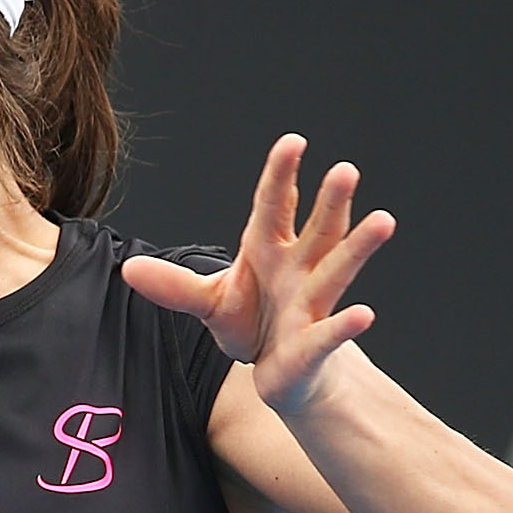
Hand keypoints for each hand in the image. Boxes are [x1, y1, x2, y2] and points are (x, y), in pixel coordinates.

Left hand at [120, 133, 395, 416]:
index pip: (276, 206)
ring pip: (337, 269)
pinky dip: (345, 326)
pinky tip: (364, 316)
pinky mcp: (313, 343)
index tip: (292, 142)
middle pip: (318, 229)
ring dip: (358, 246)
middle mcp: (299, 269)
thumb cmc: (252, 324)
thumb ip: (174, 286)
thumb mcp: (209, 302)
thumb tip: (129, 268)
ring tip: (383, 221)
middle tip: (346, 170)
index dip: (282, 176)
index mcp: (270, 250)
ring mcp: (311, 304)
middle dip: (331, 201)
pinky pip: (330, 332)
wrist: (278, 371)